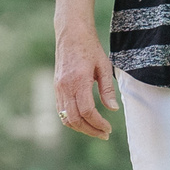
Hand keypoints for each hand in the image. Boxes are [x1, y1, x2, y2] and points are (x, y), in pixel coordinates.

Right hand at [54, 22, 118, 139]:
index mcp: (78, 81)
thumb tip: (113, 109)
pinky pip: (61, 110)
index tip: (108, 128)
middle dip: (90, 130)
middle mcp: (65, 87)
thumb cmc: (90, 48)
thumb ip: (107, 89)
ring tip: (96, 130)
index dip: (98, 123)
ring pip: (66, 118)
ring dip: (81, 128)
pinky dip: (72, 120)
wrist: (71, 34)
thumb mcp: (103, 66)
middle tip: (104, 134)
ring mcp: (58, 88)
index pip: (86, 111)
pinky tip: (85, 121)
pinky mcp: (56, 88)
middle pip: (74, 119)